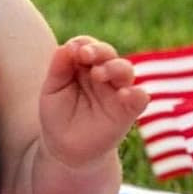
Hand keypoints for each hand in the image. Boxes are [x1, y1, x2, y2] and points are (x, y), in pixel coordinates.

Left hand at [38, 36, 149, 167]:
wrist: (64, 150)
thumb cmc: (58, 116)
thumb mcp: (52, 91)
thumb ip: (59, 68)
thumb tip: (66, 46)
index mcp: (84, 66)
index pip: (87, 46)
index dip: (82, 44)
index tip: (73, 50)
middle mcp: (103, 75)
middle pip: (108, 54)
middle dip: (98, 51)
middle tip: (85, 55)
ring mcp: (117, 92)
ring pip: (125, 70)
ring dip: (114, 67)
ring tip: (99, 74)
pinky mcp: (128, 111)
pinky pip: (140, 98)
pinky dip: (136, 94)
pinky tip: (125, 94)